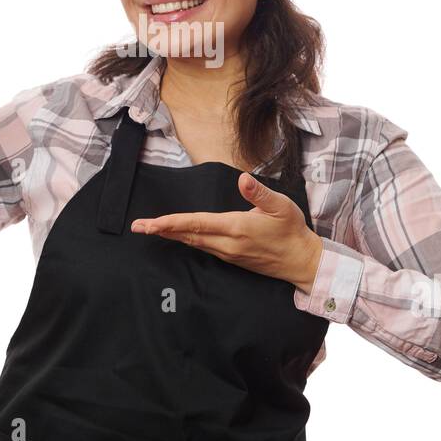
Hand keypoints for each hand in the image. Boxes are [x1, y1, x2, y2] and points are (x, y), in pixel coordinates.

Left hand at [130, 172, 323, 292]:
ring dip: (171, 236)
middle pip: (189, 236)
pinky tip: (178, 236)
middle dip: (162, 230)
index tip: (152, 222)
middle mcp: (228, 244)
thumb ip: (259, 193)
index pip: (197, 224)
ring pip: (194, 243)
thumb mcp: (281, 206)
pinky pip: (203, 248)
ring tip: (151, 229)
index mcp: (237, 228)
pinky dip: (186, 240)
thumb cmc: (292, 230)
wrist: (301, 261)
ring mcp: (229, 253)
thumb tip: (242, 179)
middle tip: (138, 227)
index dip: (172, 222)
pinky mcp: (231, 258)